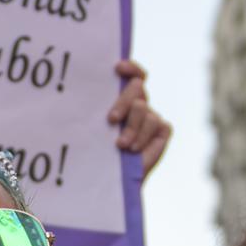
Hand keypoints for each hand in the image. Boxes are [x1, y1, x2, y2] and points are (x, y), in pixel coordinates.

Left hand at [107, 60, 171, 177]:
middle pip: (137, 87)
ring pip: (143, 108)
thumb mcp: (96, 128)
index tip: (118, 68)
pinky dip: (142, 136)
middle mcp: (139, 102)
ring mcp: (152, 116)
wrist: (115, 178)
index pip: (133, 74)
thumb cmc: (100, 151)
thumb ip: (97, 110)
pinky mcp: (162, 130)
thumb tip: (82, 93)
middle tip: (111, 119)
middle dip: (123, 102)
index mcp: (123, 97)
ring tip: (120, 144)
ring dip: (131, 127)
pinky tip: (133, 149)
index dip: (130, 67)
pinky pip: (155, 124)